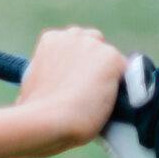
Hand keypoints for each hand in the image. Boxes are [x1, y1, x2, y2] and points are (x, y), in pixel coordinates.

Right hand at [13, 25, 128, 155]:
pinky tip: (113, 104)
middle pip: (94, 42)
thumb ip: (46, 80)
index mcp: (51, 40)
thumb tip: (51, 92)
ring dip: (108, 74)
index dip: (75, 63)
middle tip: (89, 86)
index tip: (72, 79)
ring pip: (111, 58)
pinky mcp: (112, 59)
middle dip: (93, 61)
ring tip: (100, 100)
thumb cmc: (32, 114)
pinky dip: (124, 88)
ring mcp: (94, 46)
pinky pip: (127, 72)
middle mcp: (74, 36)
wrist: (45, 121)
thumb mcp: (31, 88)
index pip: (73, 44)